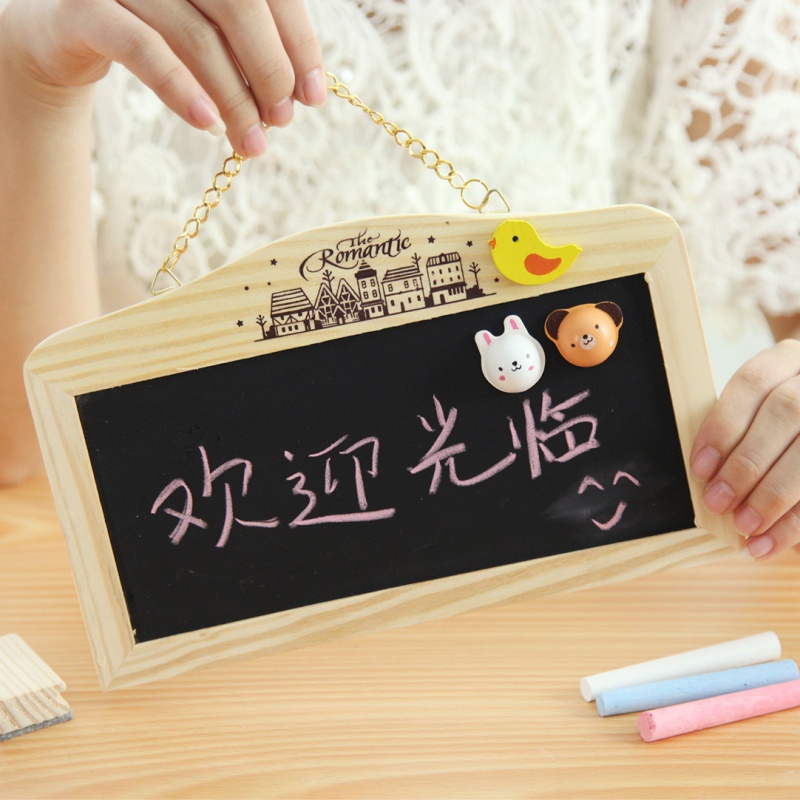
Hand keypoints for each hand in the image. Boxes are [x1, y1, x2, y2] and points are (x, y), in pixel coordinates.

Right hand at [1, 0, 325, 156]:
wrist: (62, 32)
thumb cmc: (152, 31)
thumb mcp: (207, 33)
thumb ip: (250, 48)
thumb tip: (301, 93)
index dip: (298, 43)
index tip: (313, 96)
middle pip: (238, 8)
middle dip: (269, 71)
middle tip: (281, 122)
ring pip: (195, 35)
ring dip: (233, 97)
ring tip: (251, 142)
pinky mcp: (86, 8)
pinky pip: (141, 48)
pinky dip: (180, 89)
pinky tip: (208, 125)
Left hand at [690, 337, 799, 559]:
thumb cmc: (773, 419)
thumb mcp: (756, 410)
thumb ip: (737, 430)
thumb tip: (705, 474)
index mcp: (788, 359)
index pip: (753, 384)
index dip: (723, 426)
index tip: (700, 468)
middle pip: (786, 414)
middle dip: (747, 464)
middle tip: (717, 503)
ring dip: (774, 494)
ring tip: (744, 527)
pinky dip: (795, 522)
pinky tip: (769, 545)